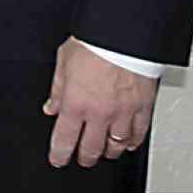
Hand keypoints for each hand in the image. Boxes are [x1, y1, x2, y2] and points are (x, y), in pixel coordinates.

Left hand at [43, 37, 156, 168]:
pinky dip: (132, 142)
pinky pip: (138, 134)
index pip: (64, 138)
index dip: (59, 153)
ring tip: (103, 151)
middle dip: (84, 157)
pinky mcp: (142, 108)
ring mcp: (122, 113)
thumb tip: (51, 106)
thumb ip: (57, 87)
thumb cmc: (93, 42)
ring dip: (108, 151)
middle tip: (82, 158)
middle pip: (91, 148)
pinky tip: (127, 143)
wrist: (121, 33)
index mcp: (76, 102)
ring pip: (115, 146)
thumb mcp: (63, 60)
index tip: (58, 158)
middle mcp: (99, 113)